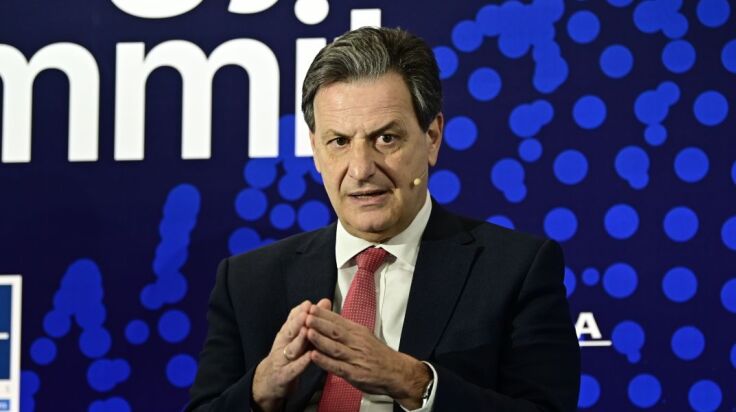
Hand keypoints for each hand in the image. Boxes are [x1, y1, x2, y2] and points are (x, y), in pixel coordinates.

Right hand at [252, 300, 327, 410]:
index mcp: (286, 335)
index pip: (291, 320)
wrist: (269, 383)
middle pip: (289, 331)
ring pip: (291, 349)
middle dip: (297, 322)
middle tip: (307, 313)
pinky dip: (301, 363)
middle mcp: (282, 345)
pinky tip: (310, 357)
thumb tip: (325, 302)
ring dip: (299, 340)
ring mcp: (281, 361)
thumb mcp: (297, 338)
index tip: (309, 304)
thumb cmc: (288, 356)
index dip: (299, 312)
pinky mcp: (283, 377)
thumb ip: (310, 321)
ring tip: (307, 331)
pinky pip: (292, 369)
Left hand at [305, 299, 431, 408]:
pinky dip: (325, 361)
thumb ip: (348, 330)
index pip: (339, 321)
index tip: (311, 307)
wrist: (398, 372)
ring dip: (320, 339)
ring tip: (307, 331)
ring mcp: (356, 358)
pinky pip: (337, 366)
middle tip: (305, 314)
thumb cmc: (379, 355)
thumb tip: (330, 320)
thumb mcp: (366, 337)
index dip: (324, 314)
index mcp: (359, 332)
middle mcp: (357, 343)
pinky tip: (314, 356)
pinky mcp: (355, 374)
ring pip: (335, 347)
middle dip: (320, 323)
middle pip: (336, 331)